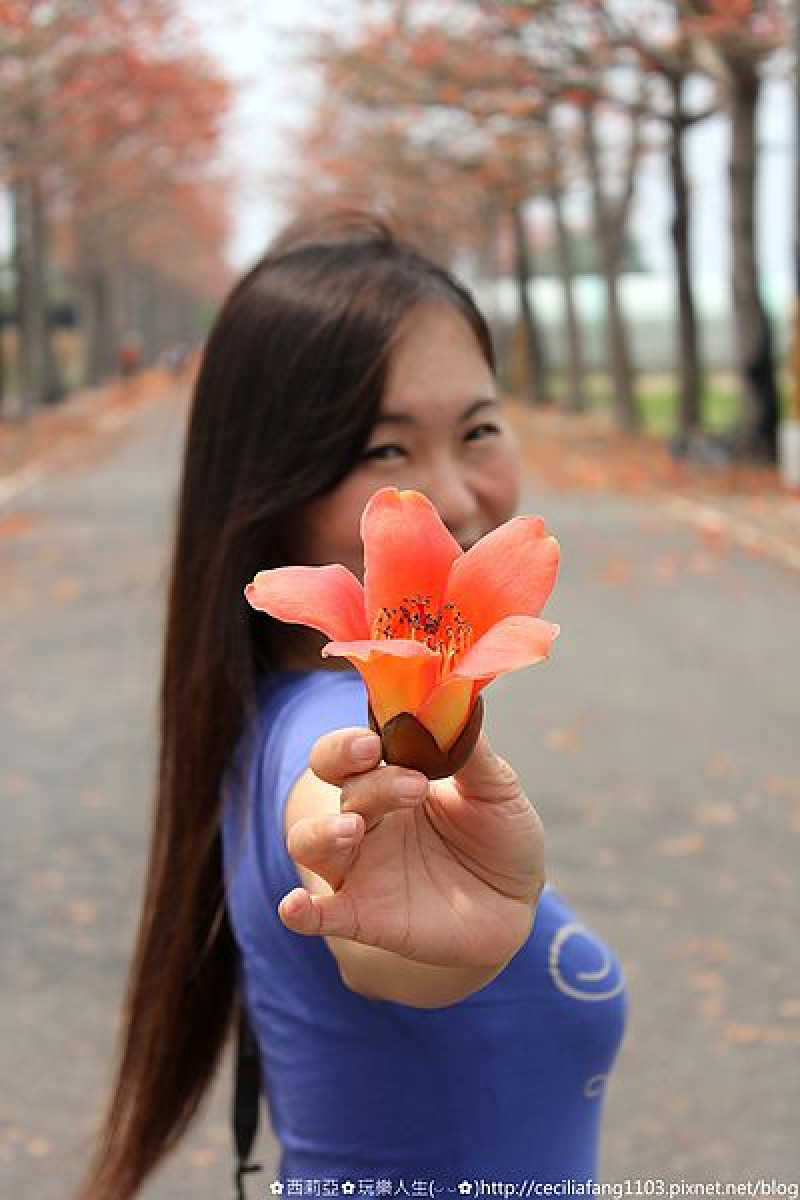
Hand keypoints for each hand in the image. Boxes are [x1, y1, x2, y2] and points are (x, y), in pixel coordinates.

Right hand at [279, 728, 544, 969]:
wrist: (515, 905)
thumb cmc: (499, 837)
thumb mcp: (497, 789)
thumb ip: (472, 750)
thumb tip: (459, 700)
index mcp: (390, 779)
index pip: (349, 751)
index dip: (351, 743)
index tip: (377, 740)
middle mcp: (366, 819)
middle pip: (336, 787)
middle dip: (354, 773)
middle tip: (400, 776)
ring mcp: (361, 868)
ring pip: (310, 841)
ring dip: (323, 830)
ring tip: (354, 828)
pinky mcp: (365, 916)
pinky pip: (323, 915)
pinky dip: (301, 912)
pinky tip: (293, 909)